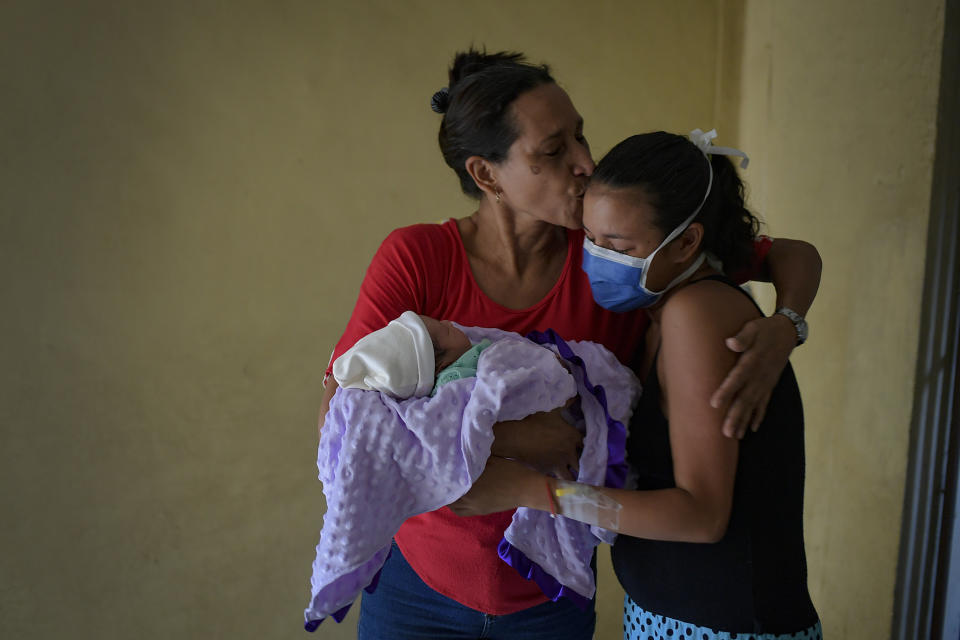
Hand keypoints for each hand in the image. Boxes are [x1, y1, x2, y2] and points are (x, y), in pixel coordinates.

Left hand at [449, 456, 541, 516]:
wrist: (528, 489)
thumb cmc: (510, 472)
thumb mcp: (490, 460)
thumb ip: (473, 459)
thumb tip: (460, 455)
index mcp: (469, 488)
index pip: (448, 486)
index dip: (442, 478)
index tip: (439, 470)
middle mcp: (469, 502)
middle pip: (448, 500)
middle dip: (444, 489)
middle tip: (443, 478)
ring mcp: (476, 509)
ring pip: (455, 508)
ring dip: (450, 498)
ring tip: (451, 487)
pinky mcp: (483, 511)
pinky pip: (464, 511)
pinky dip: (458, 504)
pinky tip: (461, 495)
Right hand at [490, 408, 582, 479]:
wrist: (517, 437)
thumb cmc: (534, 422)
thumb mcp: (551, 410)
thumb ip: (567, 402)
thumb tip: (577, 394)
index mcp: (573, 435)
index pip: (587, 442)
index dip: (585, 444)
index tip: (582, 445)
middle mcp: (571, 450)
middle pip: (583, 460)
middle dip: (582, 461)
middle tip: (579, 461)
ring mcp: (561, 462)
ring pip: (575, 473)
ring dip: (575, 473)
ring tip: (574, 474)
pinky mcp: (551, 471)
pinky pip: (562, 480)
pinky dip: (563, 480)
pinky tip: (562, 480)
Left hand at [710, 314, 794, 438]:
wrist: (787, 332)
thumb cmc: (765, 329)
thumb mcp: (754, 328)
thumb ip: (743, 337)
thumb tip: (731, 343)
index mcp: (752, 362)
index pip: (736, 379)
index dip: (726, 391)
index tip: (714, 404)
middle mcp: (759, 376)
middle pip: (745, 398)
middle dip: (735, 416)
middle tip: (725, 433)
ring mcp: (765, 382)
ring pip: (753, 405)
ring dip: (744, 420)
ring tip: (735, 436)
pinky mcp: (770, 385)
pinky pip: (764, 403)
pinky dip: (758, 416)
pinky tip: (752, 428)